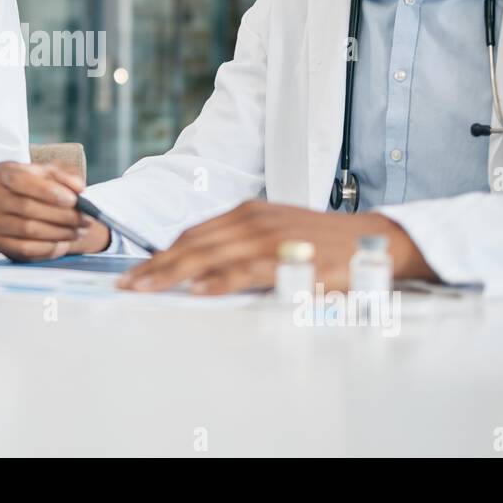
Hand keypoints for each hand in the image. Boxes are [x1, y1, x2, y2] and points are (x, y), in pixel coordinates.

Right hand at [0, 161, 109, 260]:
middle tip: (85, 220)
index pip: (19, 180)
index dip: (47, 191)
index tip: (72, 199)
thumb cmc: (45, 187)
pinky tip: (63, 243)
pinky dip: (48, 247)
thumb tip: (77, 187)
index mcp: (3, 172)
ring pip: (28, 229)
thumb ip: (68, 176)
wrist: (37, 207)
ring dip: (59, 232)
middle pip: (26, 207)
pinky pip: (25, 248)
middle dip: (61, 215)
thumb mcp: (58, 174)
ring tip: (79, 231)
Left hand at [117, 201, 431, 295]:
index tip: (138, 271)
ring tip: (146, 288)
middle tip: (127, 283)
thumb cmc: (322, 242)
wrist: (374, 240)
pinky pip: (246, 270)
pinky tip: (197, 290)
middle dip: (156, 265)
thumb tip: (203, 268)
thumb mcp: (276, 231)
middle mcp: (253, 219)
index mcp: (247, 211)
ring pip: (210, 256)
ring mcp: (270, 237)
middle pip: (193, 244)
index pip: (193, 233)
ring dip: (173, 273)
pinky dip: (219, 280)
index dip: (163, 253)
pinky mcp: (289, 258)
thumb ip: (241, 244)